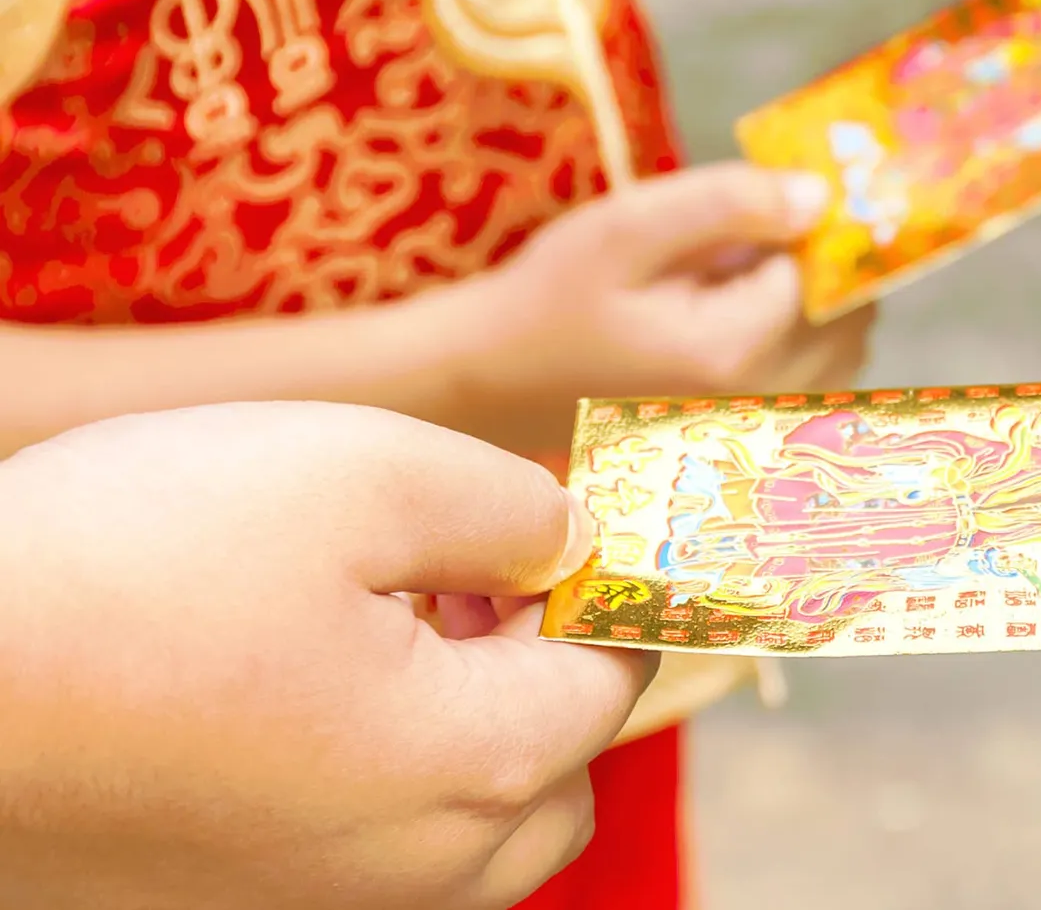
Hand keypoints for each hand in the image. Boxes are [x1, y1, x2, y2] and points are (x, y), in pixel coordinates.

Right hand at [0, 403, 655, 909]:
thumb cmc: (132, 564)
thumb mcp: (361, 471)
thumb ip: (511, 509)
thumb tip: (576, 543)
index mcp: (473, 764)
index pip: (612, 674)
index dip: (598, 580)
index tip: (553, 514)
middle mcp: (415, 869)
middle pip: (558, 771)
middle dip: (541, 662)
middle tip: (464, 566)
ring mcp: (318, 904)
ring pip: (470, 828)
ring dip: (468, 719)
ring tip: (380, 612)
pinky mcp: (232, 902)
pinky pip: (372, 851)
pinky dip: (384, 770)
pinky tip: (300, 677)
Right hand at [450, 162, 875, 452]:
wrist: (498, 378)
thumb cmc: (554, 295)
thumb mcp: (629, 226)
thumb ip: (729, 203)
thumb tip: (822, 195)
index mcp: (734, 348)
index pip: (823, 269)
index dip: (803, 226)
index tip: (768, 200)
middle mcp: (761, 398)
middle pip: (849, 317)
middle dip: (818, 265)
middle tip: (752, 234)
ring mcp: (758, 424)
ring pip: (843, 350)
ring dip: (815, 301)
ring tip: (738, 275)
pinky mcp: (749, 431)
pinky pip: (816, 378)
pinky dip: (802, 336)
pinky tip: (740, 313)